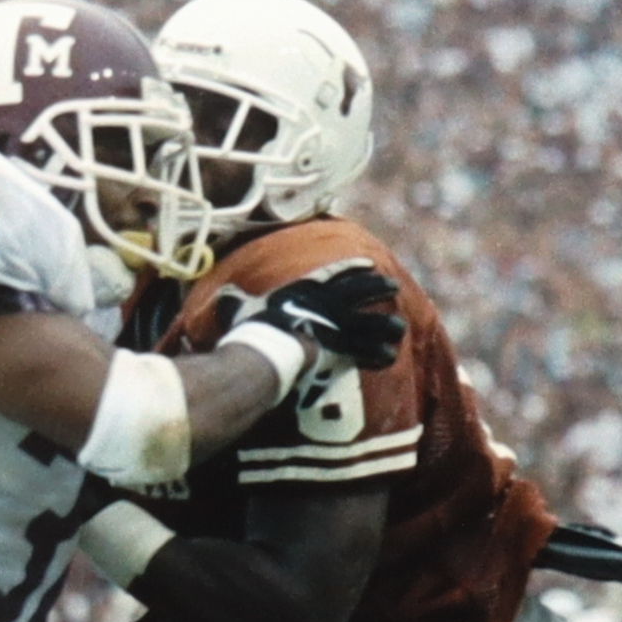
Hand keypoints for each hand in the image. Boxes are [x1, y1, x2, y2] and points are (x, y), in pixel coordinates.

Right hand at [245, 260, 405, 372]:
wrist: (263, 354)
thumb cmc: (249, 332)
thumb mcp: (238, 310)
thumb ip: (234, 302)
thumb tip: (222, 296)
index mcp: (302, 291)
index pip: (332, 275)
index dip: (351, 269)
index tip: (368, 264)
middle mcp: (324, 305)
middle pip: (358, 293)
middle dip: (377, 289)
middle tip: (394, 287)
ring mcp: (336, 327)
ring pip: (369, 324)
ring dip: (385, 326)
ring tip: (398, 328)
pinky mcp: (343, 351)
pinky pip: (366, 353)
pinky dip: (377, 355)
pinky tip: (389, 357)